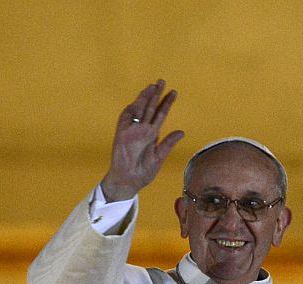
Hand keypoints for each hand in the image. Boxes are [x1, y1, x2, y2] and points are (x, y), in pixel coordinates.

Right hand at [102, 79, 183, 201]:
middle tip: (161, 81)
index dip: (166, 104)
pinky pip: (125, 120)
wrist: (128, 182)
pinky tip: (137, 101)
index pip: (160, 115)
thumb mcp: (159, 158)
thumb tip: (181, 132)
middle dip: (155, 95)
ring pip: (138, 111)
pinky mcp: (121, 135)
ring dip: (143, 99)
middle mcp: (142, 131)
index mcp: (152, 135)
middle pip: (149, 108)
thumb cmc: (142, 173)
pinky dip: (130, 110)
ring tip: (151, 87)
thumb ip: (168, 144)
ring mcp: (131, 132)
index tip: (174, 92)